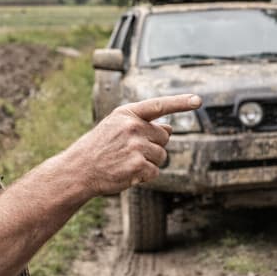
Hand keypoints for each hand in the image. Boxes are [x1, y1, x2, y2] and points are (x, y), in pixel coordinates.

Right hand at [64, 94, 200, 195]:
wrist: (78, 170)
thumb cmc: (99, 148)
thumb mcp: (115, 127)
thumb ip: (142, 125)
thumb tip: (169, 128)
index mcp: (127, 113)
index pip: (159, 105)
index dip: (180, 102)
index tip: (198, 100)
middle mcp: (132, 126)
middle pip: (163, 138)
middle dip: (153, 147)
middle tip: (130, 153)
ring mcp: (136, 145)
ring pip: (161, 156)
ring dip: (149, 163)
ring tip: (127, 163)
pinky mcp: (137, 165)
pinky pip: (155, 171)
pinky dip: (144, 176)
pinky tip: (127, 173)